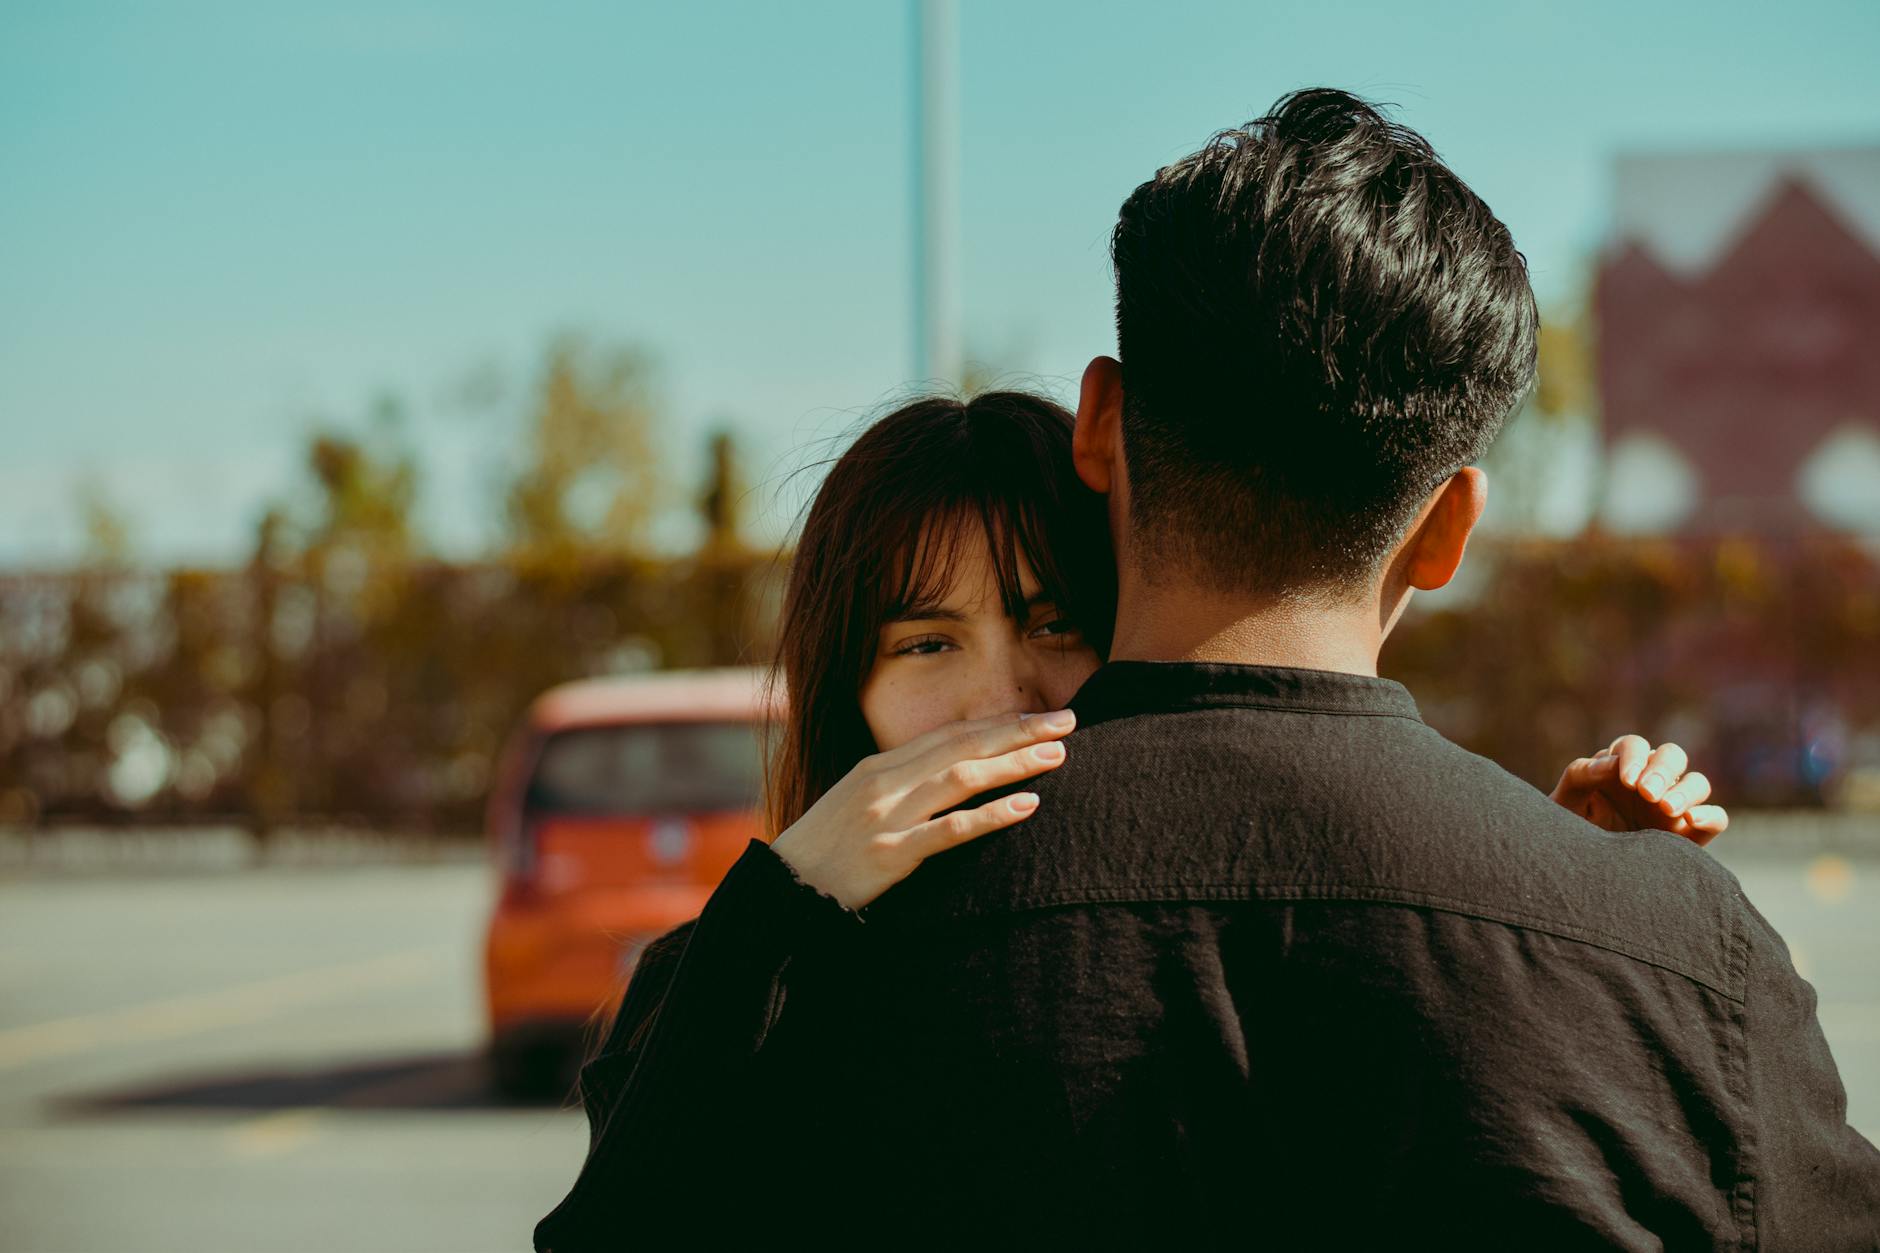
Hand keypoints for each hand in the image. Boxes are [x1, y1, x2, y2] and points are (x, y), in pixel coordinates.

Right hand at [770, 709, 1075, 908]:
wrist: (782, 892)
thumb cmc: (826, 851)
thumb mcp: (858, 804)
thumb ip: (900, 787)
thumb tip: (953, 775)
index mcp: (878, 767)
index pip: (949, 734)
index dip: (997, 722)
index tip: (1040, 715)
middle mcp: (884, 783)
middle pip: (962, 745)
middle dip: (1018, 731)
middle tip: (1066, 722)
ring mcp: (887, 817)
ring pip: (961, 778)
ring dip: (1013, 764)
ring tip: (1056, 758)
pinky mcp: (890, 855)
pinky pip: (950, 831)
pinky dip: (992, 815)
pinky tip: (1027, 806)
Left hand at [1549, 734, 1728, 845]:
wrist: (1580, 873)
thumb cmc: (1568, 832)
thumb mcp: (1565, 802)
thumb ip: (1581, 776)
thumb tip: (1610, 763)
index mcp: (1620, 768)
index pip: (1634, 746)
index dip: (1634, 756)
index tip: (1626, 780)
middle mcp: (1651, 782)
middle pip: (1672, 756)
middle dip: (1662, 769)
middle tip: (1647, 792)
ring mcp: (1673, 807)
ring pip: (1698, 783)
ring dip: (1686, 791)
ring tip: (1667, 808)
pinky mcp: (1690, 834)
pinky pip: (1716, 818)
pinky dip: (1710, 815)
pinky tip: (1691, 820)